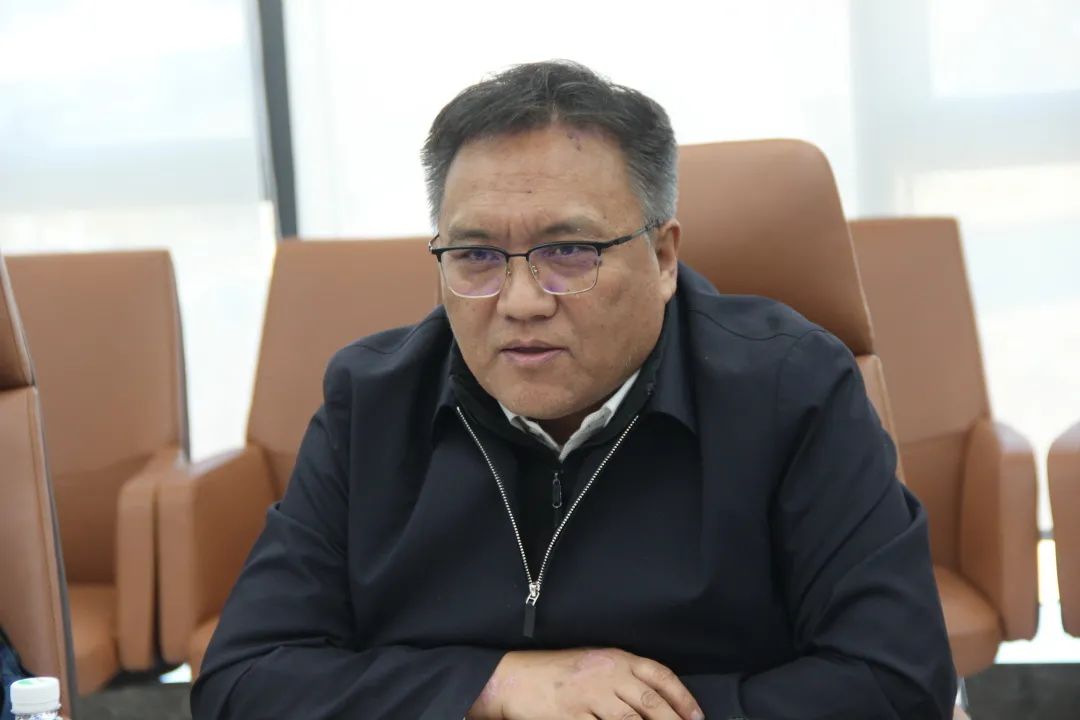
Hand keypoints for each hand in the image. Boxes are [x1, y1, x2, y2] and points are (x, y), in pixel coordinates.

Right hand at [467, 648, 704, 719]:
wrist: (514, 678)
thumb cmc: (555, 672)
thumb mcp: (593, 663)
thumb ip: (623, 677)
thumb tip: (656, 701)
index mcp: (615, 658)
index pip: (659, 675)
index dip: (682, 698)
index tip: (696, 717)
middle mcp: (606, 674)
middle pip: (651, 702)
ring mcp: (589, 696)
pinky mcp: (572, 716)